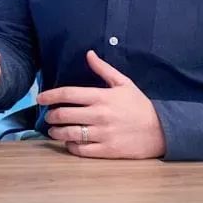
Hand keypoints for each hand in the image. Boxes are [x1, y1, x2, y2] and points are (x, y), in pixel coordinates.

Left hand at [38, 50, 165, 158]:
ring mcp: (102, 134)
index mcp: (101, 97)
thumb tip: (88, 53)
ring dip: (56, 132)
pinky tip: (69, 142)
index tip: (40, 98)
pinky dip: (70, 146)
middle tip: (48, 116)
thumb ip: (103, 69)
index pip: (67, 94)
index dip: (50, 96)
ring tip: (53, 130)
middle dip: (51, 115)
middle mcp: (99, 115)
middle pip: (64, 115)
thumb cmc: (140, 106)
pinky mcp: (107, 150)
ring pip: (69, 133)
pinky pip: (81, 150)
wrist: (162, 131)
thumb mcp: (124, 83)